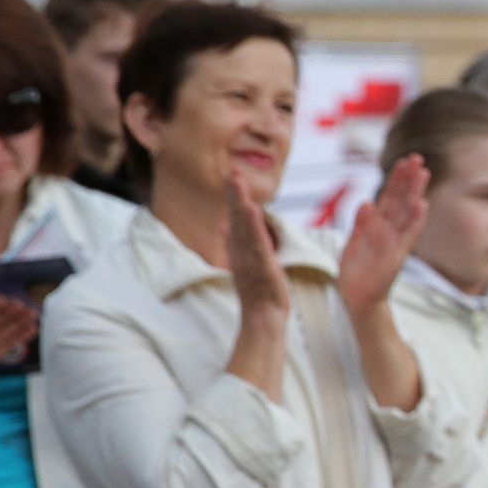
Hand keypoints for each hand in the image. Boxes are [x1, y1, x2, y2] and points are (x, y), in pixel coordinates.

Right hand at [226, 179, 289, 324]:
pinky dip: (253, 226)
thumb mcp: (244, 263)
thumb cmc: (256, 292)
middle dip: (234, 194)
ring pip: (244, 226)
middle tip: (231, 171)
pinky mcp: (262, 266)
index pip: (236, 218)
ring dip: (240, 203)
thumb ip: (234, 243)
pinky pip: (257, 243)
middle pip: (236, 218)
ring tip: (237, 182)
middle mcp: (242, 250)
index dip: (234, 198)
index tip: (233, 176)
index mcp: (240, 248)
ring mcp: (250, 257)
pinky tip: (252, 209)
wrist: (262, 317)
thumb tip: (224, 225)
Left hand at [338, 155, 429, 318]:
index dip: (397, 179)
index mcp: (377, 225)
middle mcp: (389, 230)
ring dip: (414, 192)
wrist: (357, 297)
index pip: (389, 197)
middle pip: (400, 199)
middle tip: (418, 158)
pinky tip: (421, 204)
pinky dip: (414, 220)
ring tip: (423, 173)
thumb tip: (366, 203)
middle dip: (408, 179)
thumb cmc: (356, 271)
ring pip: (406, 212)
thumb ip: (360, 223)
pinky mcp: (396, 255)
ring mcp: (395, 241)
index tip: (405, 161)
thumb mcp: (353, 242)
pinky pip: (407, 235)